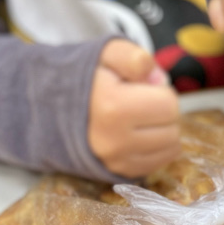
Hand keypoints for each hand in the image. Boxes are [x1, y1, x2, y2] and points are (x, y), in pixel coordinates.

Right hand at [88, 40, 179, 176]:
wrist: (51, 105)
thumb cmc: (85, 76)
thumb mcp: (107, 51)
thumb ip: (136, 58)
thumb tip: (160, 80)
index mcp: (113, 107)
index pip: (169, 104)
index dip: (160, 90)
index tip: (140, 86)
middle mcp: (115, 141)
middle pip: (172, 129)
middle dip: (163, 111)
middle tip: (139, 101)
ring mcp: (115, 161)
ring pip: (170, 148)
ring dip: (162, 130)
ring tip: (138, 117)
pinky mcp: (117, 172)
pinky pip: (158, 163)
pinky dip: (155, 147)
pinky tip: (137, 133)